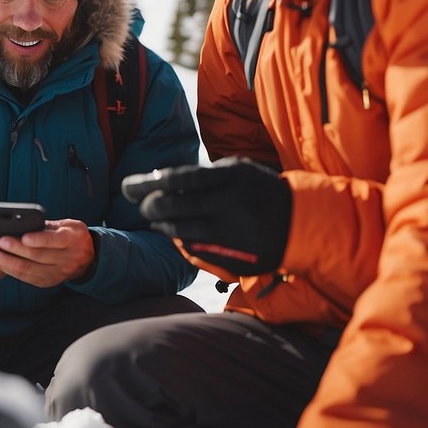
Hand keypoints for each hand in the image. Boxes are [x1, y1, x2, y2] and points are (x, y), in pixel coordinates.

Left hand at [0, 219, 94, 286]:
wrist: (89, 258)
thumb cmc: (71, 235)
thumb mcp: (67, 225)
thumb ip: (47, 226)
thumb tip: (19, 225)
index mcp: (72, 240)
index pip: (55, 240)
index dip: (39, 239)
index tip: (23, 236)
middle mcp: (66, 259)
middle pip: (38, 256)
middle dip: (16, 249)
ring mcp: (57, 274)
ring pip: (29, 270)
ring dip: (6, 262)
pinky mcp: (47, 282)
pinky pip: (26, 277)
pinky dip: (9, 270)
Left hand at [124, 157, 290, 275]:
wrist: (299, 224)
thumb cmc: (258, 191)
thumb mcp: (238, 171)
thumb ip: (203, 175)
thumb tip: (160, 181)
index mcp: (229, 177)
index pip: (178, 178)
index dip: (148, 182)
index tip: (128, 186)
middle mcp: (228, 204)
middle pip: (172, 206)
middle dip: (149, 206)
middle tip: (143, 205)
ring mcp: (229, 233)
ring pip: (178, 230)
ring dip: (161, 224)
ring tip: (157, 219)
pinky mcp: (230, 256)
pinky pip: (192, 248)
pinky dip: (180, 239)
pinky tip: (178, 233)